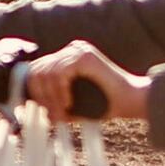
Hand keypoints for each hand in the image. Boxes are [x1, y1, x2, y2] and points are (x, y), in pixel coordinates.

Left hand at [15, 42, 148, 124]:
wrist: (131, 101)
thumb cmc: (104, 104)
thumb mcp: (73, 102)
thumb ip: (54, 101)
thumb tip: (33, 110)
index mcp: (67, 57)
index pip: (37, 69)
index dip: (33, 91)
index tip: (39, 110)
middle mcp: (71, 50)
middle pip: (38, 70)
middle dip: (40, 96)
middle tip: (51, 115)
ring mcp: (78, 50)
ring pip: (47, 73)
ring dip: (51, 98)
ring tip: (62, 113)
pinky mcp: (84, 56)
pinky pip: (59, 74)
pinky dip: (60, 91)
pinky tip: (69, 103)